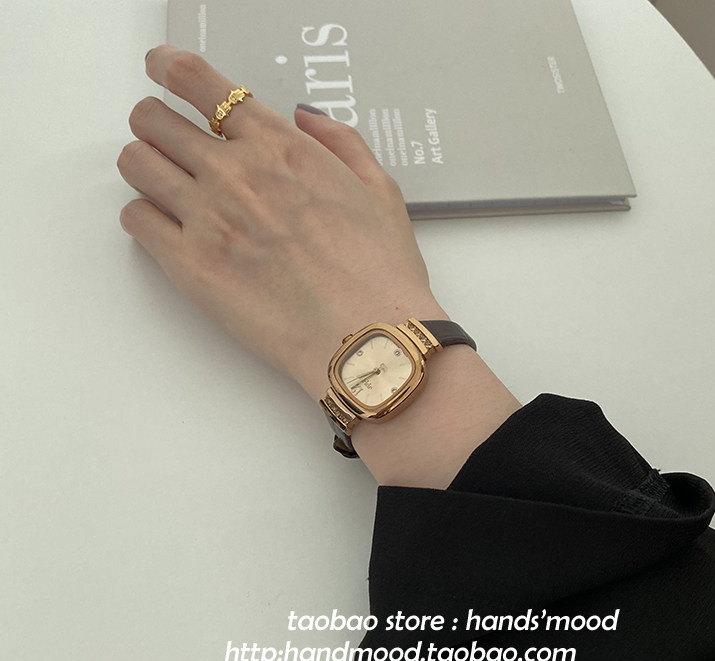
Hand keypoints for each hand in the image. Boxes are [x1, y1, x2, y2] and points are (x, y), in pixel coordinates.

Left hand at [118, 46, 445, 399]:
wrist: (366, 338)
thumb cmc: (379, 273)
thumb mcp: (380, 191)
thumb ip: (339, 143)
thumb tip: (302, 120)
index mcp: (279, 147)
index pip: (198, 80)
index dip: (170, 68)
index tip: (162, 71)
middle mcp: (234, 173)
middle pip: (153, 119)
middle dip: (155, 123)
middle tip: (167, 140)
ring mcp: (206, 218)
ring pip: (134, 163)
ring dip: (145, 165)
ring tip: (165, 184)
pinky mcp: (189, 265)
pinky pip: (135, 219)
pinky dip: (145, 217)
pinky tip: (170, 228)